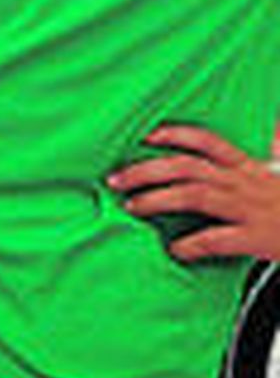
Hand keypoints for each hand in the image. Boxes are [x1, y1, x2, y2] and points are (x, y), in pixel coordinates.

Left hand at [108, 124, 279, 260]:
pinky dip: (194, 243)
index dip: (174, 136)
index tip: (144, 137)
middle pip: (187, 167)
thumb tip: (276, 127)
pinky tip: (176, 249)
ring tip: (132, 206)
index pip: (207, 142)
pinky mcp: (258, 238)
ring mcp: (251, 210)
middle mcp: (246, 183)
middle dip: (146, 170)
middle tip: (115, 180)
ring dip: (158, 199)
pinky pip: (219, 238)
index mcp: (251, 168)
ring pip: (195, 195)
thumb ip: (277, 149)